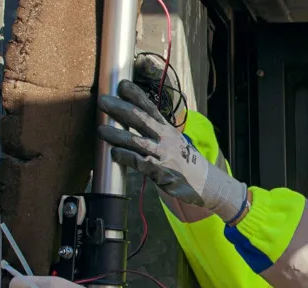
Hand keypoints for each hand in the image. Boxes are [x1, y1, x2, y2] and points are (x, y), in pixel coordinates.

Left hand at [96, 80, 249, 222]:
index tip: (121, 84)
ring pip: (137, 141)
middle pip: (140, 119)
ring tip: (101, 130)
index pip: (150, 107)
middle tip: (103, 101)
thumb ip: (154, 131)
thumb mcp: (172, 141)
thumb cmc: (184, 161)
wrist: (206, 183)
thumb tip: (132, 119)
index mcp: (166, 128)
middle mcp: (165, 138)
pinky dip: (127, 157)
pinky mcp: (161, 172)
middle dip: (120, 109)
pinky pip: (141, 163)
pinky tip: (115, 153)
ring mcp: (163, 154)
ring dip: (118, 135)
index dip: (135, 95)